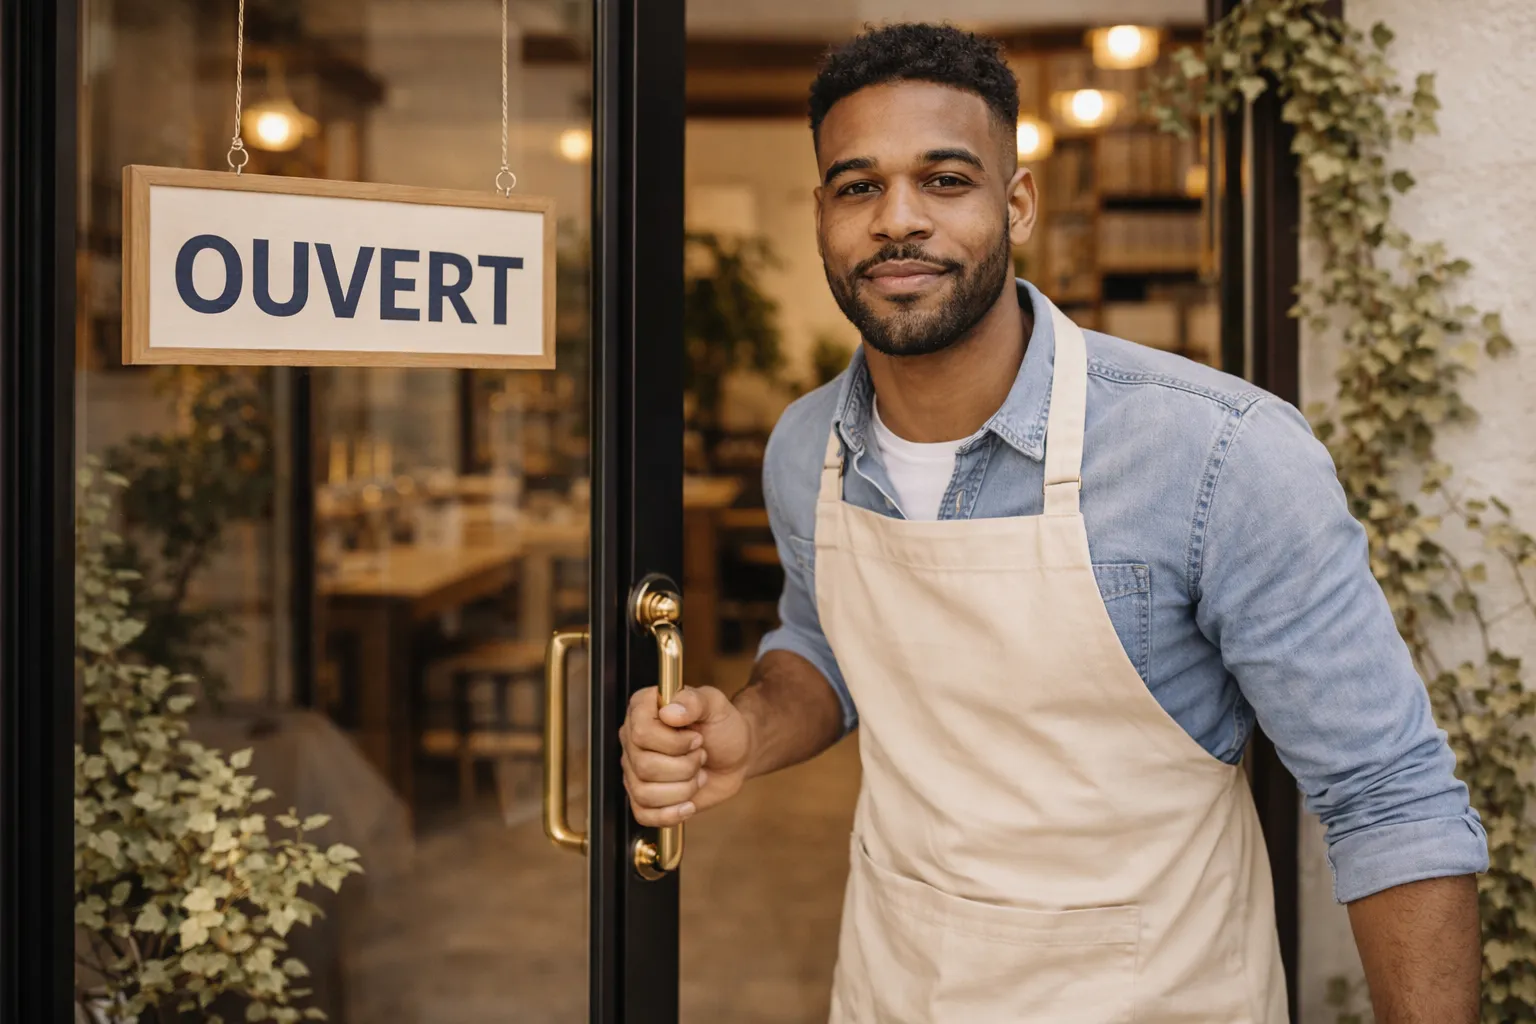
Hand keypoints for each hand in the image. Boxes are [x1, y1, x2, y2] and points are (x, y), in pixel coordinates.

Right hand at [618, 685, 751, 826]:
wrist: (735, 756)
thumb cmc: (723, 727)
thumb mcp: (715, 705)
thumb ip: (694, 701)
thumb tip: (670, 712)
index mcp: (643, 710)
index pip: (640, 732)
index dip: (673, 742)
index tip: (695, 738)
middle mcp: (633, 740)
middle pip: (644, 766)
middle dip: (684, 766)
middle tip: (701, 756)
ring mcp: (636, 770)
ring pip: (645, 793)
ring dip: (682, 789)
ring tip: (696, 775)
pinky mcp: (645, 797)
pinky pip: (643, 814)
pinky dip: (670, 814)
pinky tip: (688, 803)